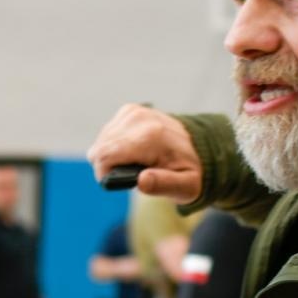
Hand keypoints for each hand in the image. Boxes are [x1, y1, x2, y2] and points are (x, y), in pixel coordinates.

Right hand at [86, 103, 203, 202]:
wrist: (198, 147)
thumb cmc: (189, 171)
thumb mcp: (184, 187)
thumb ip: (162, 185)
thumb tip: (142, 181)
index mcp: (150, 137)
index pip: (105, 155)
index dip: (104, 174)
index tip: (119, 182)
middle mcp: (139, 119)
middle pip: (99, 149)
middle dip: (107, 167)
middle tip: (129, 174)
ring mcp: (133, 112)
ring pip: (100, 141)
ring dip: (111, 156)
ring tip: (133, 163)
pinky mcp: (130, 110)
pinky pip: (106, 133)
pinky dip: (114, 145)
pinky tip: (131, 151)